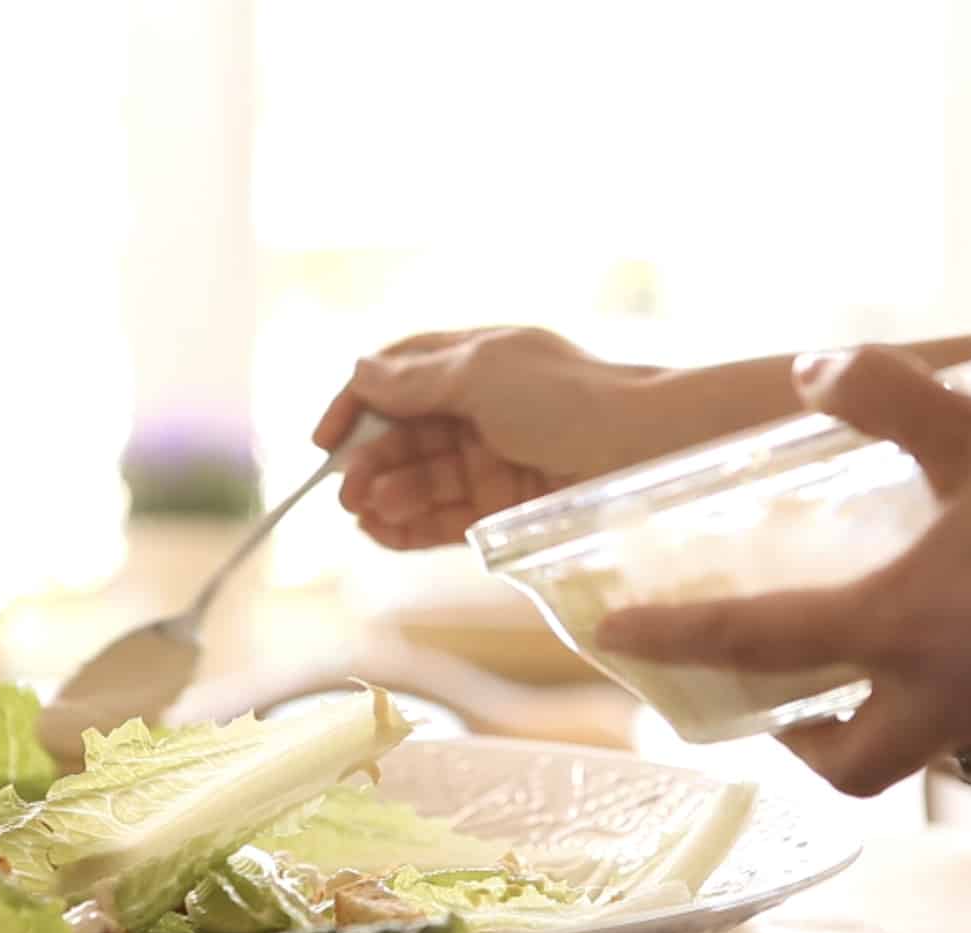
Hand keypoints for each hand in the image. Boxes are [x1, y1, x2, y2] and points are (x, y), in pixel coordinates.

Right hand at [313, 327, 662, 548]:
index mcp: (476, 360)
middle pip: (406, 434)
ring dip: (388, 495)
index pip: (399, 376)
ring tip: (368, 513)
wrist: (645, 451)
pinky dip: (412, 526)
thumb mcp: (482, 374)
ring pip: (423, 479)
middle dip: (372, 460)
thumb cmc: (569, 398)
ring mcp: (494, 459)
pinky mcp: (507, 508)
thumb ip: (417, 381)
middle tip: (348, 491)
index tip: (325, 439)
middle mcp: (482, 407)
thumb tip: (360, 372)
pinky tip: (385, 533)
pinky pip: (447, 518)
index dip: (357, 403)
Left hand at [595, 347, 970, 795]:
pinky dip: (947, 697)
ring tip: (864, 655)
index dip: (672, 637)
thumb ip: (890, 397)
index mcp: (901, 628)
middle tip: (772, 694)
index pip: (753, 643)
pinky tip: (968, 633)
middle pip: (839, 763)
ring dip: (870, 720)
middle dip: (792, 740)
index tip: (611, 635)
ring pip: (911, 754)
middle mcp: (940, 698)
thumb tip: (814, 364)